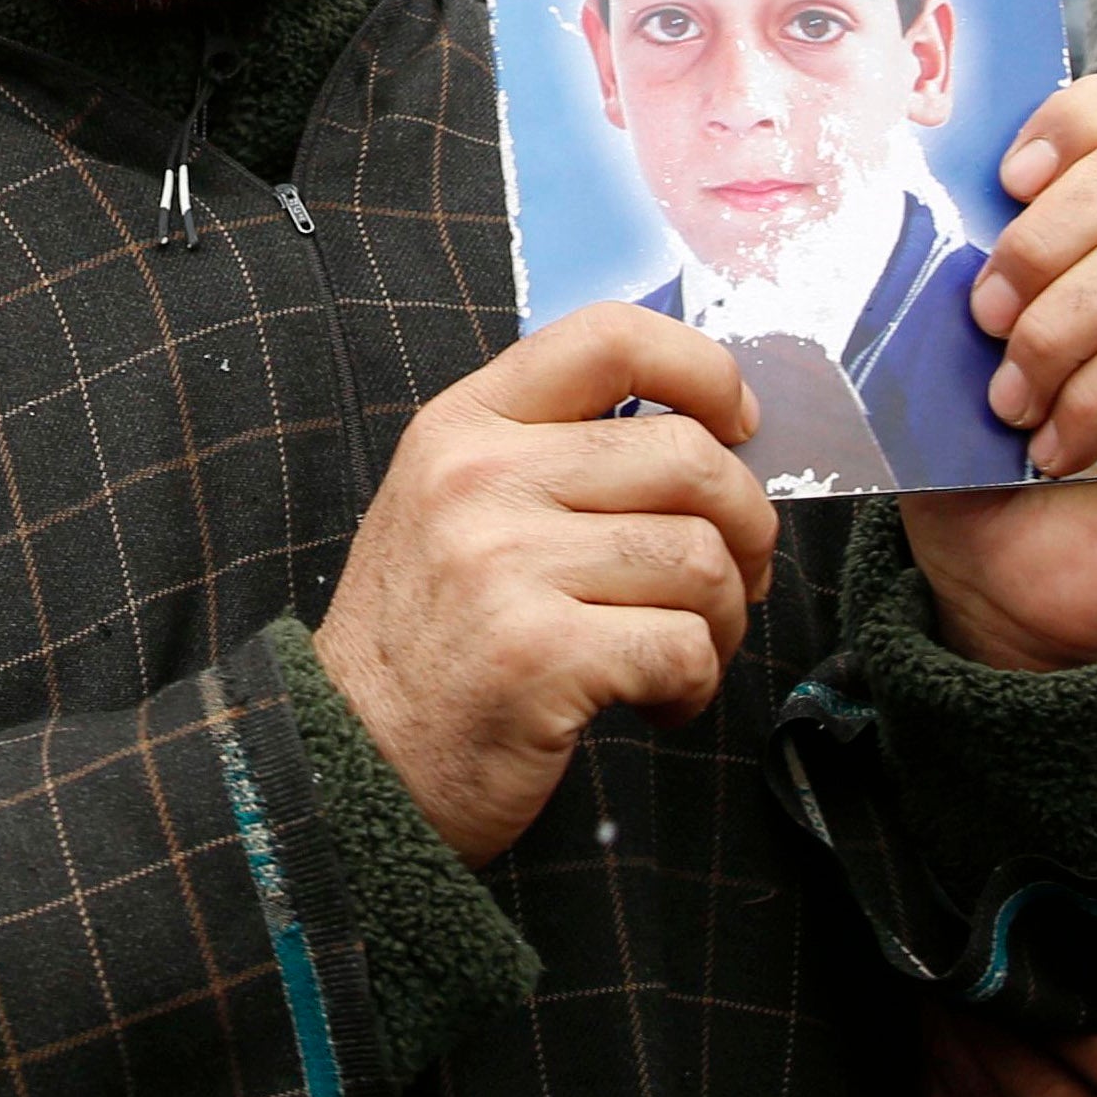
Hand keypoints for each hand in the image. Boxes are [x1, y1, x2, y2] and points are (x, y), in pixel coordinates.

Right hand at [314, 302, 774, 861]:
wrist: (351, 761)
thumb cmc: (430, 638)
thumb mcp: (457, 506)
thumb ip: (554, 453)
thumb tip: (715, 439)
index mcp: (465, 424)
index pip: (610, 335)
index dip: (705, 372)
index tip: (738, 429)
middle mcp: (479, 478)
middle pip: (688, 457)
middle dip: (746, 528)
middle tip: (735, 580)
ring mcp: (504, 564)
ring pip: (700, 559)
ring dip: (722, 620)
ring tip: (682, 655)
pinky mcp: (538, 654)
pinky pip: (682, 646)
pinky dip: (695, 684)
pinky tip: (656, 703)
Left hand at [912, 73, 1096, 670]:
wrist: (1001, 583)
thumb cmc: (963, 462)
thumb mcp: (921, 357)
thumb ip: (924, 279)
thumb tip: (883, 211)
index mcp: (1084, 228)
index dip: (1076, 116)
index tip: (1007, 177)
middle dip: (1042, 240)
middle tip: (982, 322)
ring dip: (1060, 332)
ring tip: (1010, 405)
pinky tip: (1054, 448)